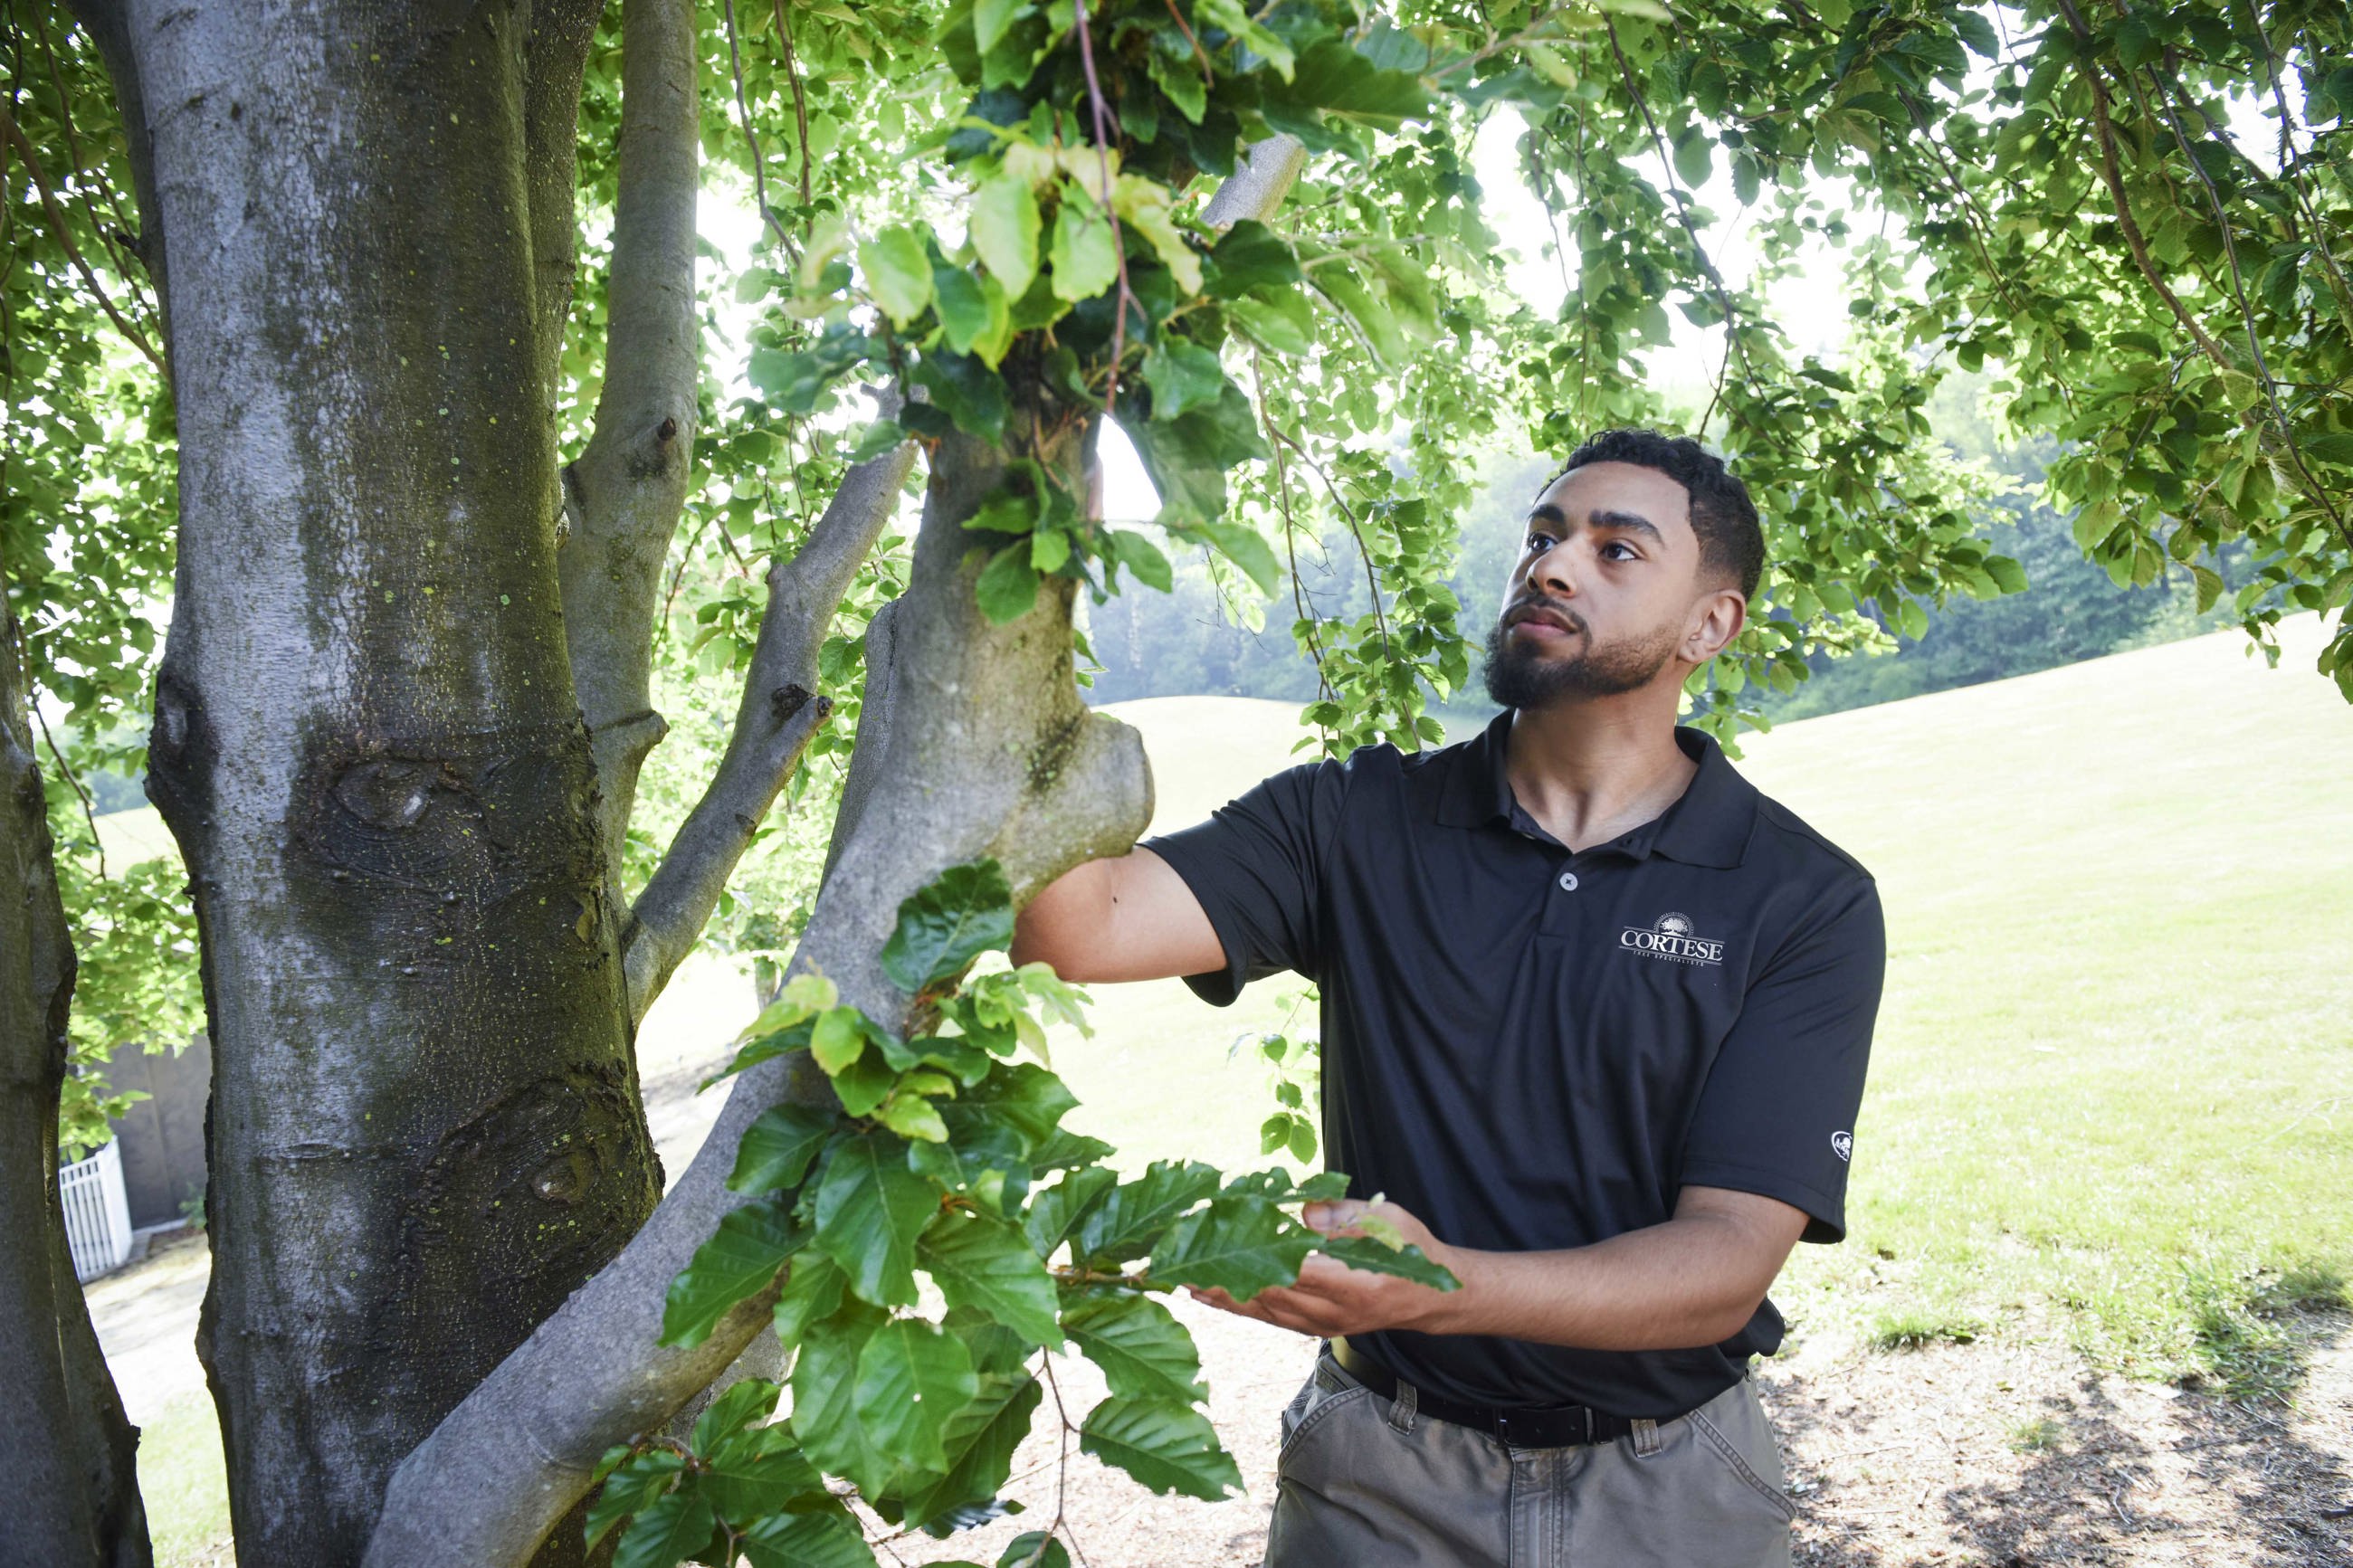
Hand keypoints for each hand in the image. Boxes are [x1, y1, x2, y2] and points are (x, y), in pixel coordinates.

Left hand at [1185, 1199, 1466, 1338]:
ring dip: (1225, 1297)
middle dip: (1225, 1279)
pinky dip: (1242, 1306)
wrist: (1430, 1300)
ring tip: (1187, 1281)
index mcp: (1354, 1283)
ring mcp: (1323, 1325)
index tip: (1219, 1236)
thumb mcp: (1387, 1220)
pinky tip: (1215, 1295)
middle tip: (1184, 1262)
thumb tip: (1301, 1214)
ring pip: (1265, 1312)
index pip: (1293, 1271)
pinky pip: (1272, 1318)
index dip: (1252, 1255)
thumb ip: (1343, 1216)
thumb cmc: (1410, 1251)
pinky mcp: (1315, 1329)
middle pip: (1269, 1296)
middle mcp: (1334, 1312)